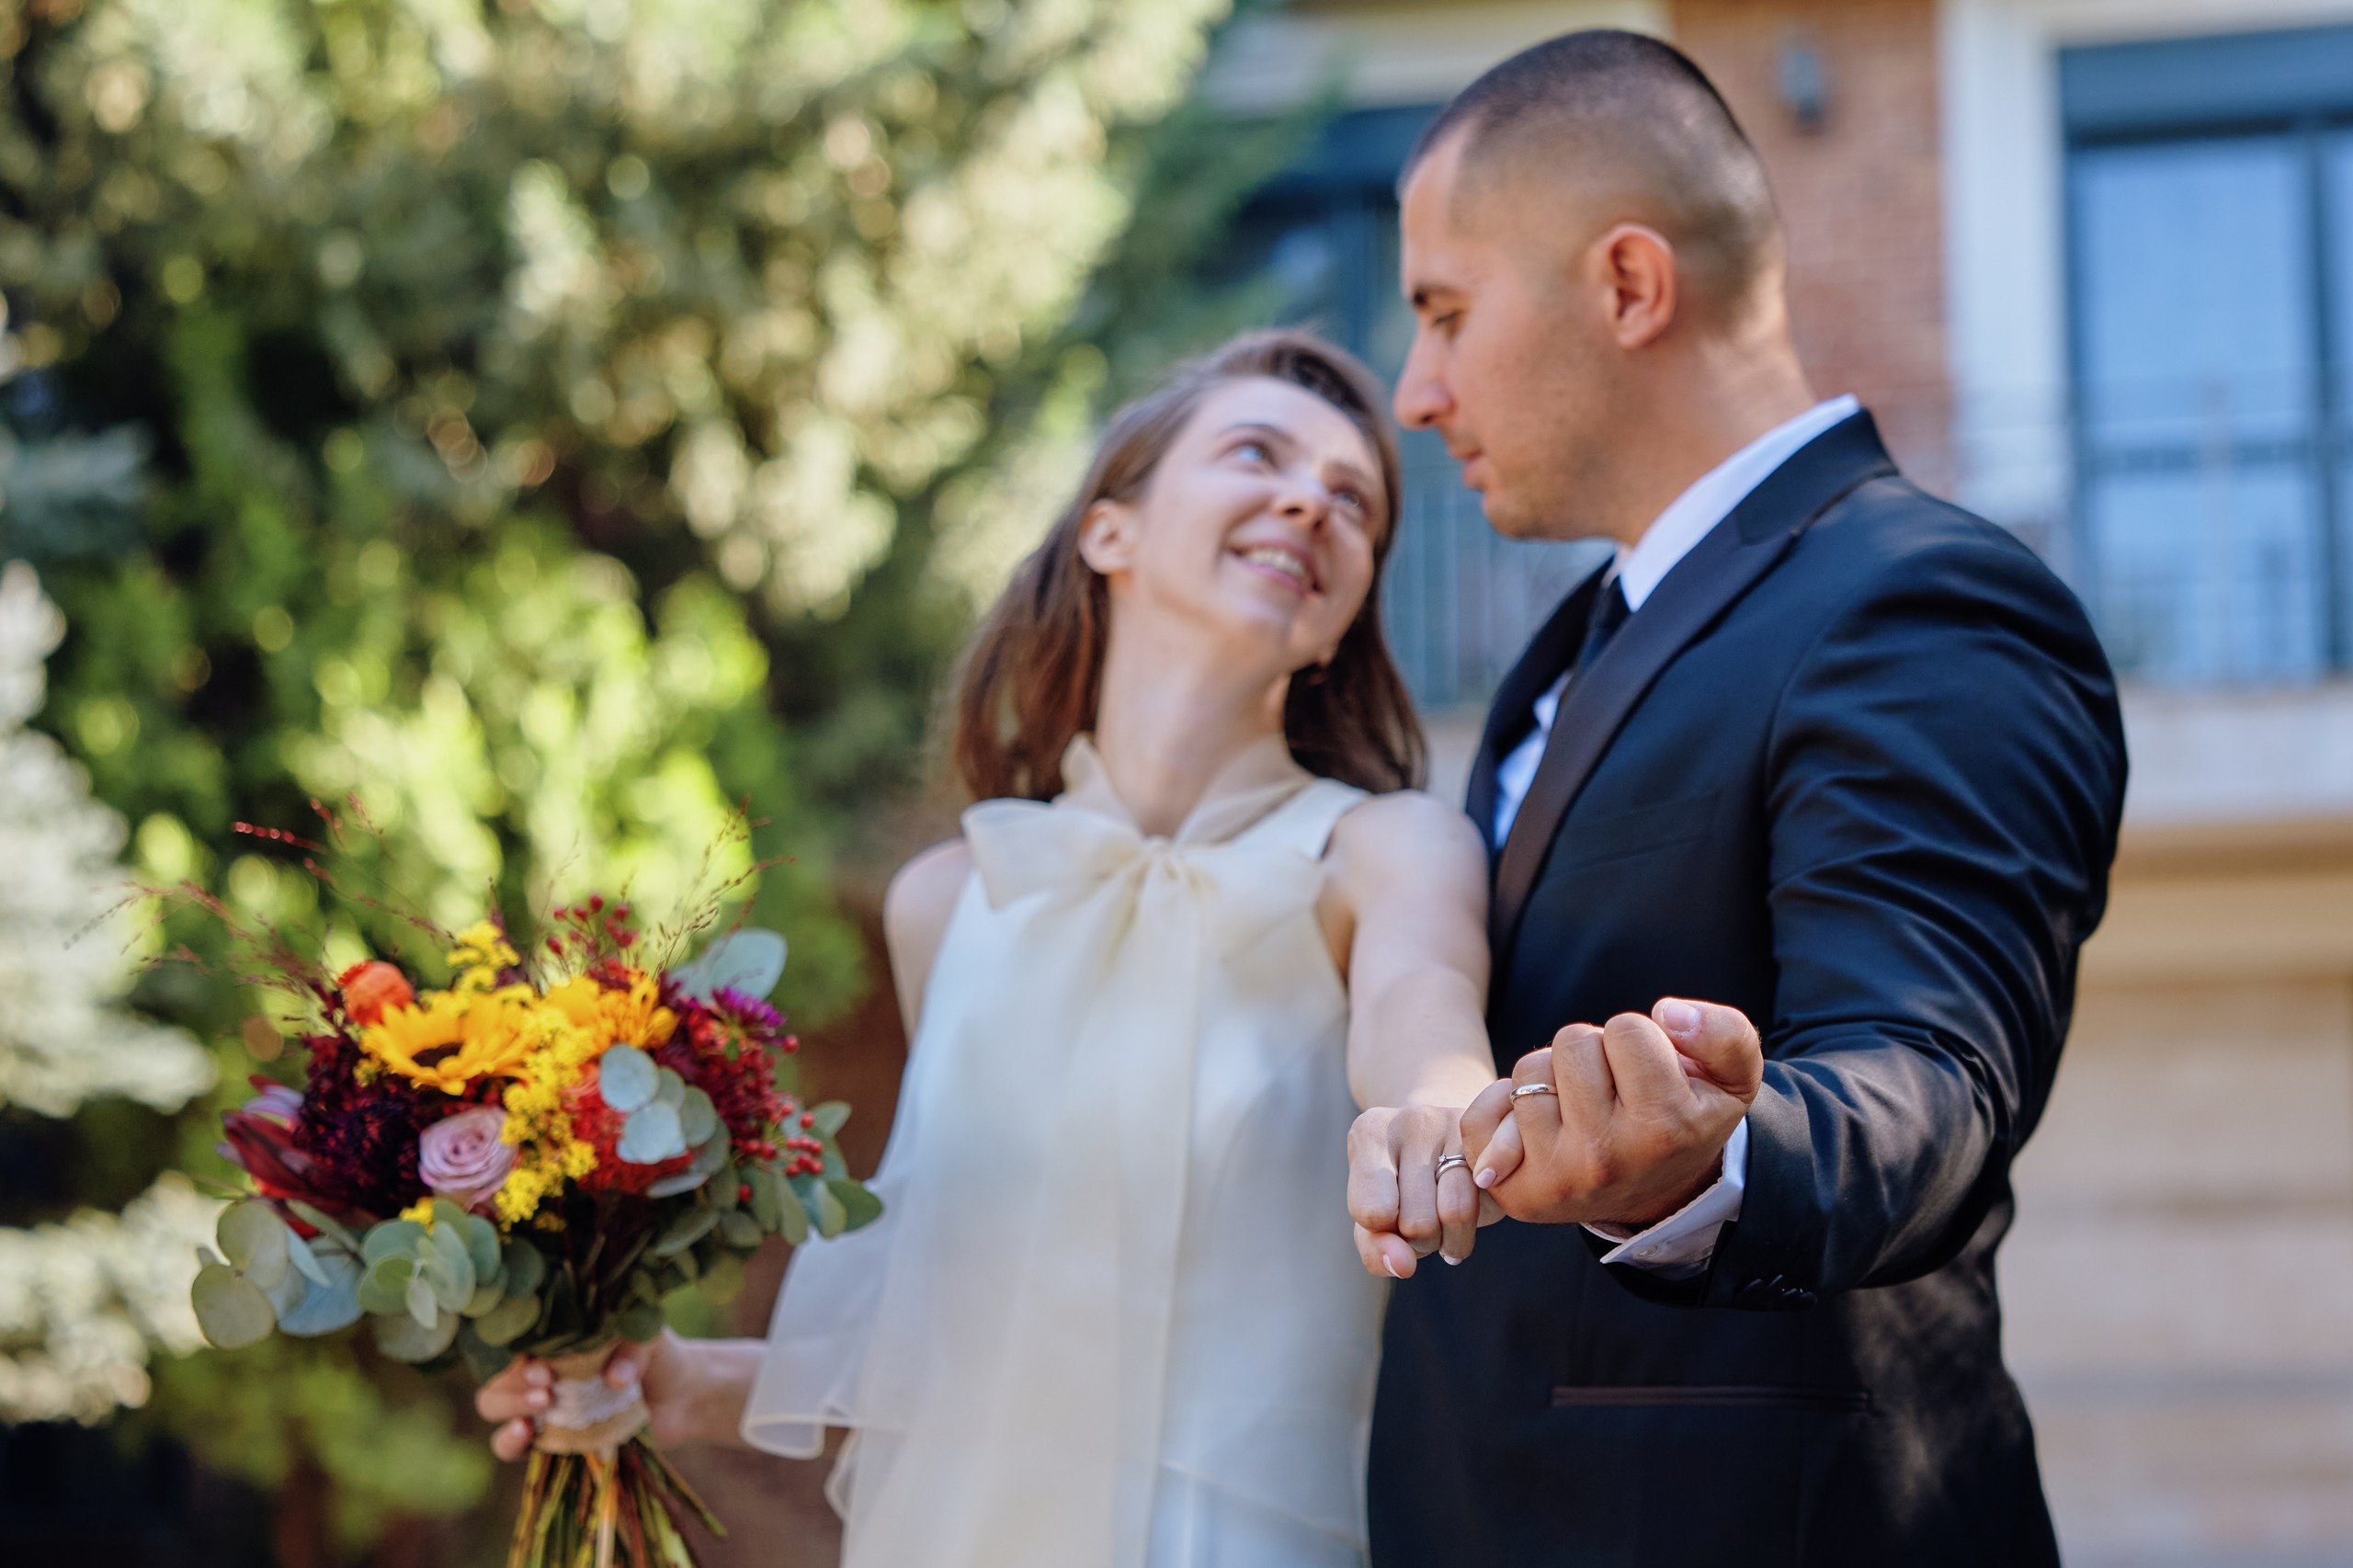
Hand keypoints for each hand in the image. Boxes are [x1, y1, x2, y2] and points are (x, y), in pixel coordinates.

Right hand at [475, 1331, 688, 1461]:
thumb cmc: (658, 1357)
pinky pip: (512, 1446)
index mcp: (555, 1340)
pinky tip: (526, 1433)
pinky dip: (510, 1441)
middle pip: (497, 1375)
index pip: (514, 1340)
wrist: (682, 1398)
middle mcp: (539, 1371)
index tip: (545, 1366)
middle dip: (511, 1383)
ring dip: (508, 1407)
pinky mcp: (550, 1440)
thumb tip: (616, 1378)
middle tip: (547, 1387)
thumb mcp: (650, 1339)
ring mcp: (541, 1408)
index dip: (518, 1353)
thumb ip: (634, 1348)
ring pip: (493, 1407)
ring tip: (543, 1406)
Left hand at [1346, 1103, 1499, 1277]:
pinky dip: (1480, 1224)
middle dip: (1421, 1241)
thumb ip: (1374, 1248)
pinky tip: (1469, 1210)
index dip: (1384, 1233)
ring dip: (1453, 1239)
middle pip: (1418, 1222)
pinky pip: (1492, 1204)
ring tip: (1444, 1221)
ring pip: (1457, 1212)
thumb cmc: (1400, 1188)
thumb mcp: (1374, 1220)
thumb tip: (1403, 1266)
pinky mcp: (1497, 1139)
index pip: (1373, 1212)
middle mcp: (1412, 1119)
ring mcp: (1459, 1124)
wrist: (1446, 1144)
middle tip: (1422, 1217)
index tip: (1388, 1218)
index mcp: (1370, 1132)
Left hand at [1462, 998, 1762, 1229]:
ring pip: (1530, 1071)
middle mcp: (1609, 1157)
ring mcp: (1558, 1176)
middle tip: (1615, 1089)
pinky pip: (1480, 1116)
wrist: (1656, 1194)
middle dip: (1594, 1053)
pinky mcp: (1517, 1191)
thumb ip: (1724, 1032)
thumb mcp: (1731, 1078)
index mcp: (1667, 1126)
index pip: (1627, 1029)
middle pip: (1573, 1042)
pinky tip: (1541, 1124)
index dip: (1638, 1039)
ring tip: (1583, 1108)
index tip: (1650, 1072)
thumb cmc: (1685, 1118)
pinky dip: (1503, 1107)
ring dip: (1553, 1077)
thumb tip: (1668, 1012)